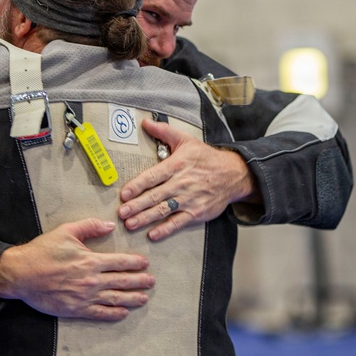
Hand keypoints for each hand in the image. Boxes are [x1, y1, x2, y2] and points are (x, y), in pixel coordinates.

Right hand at [0, 218, 154, 321]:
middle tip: (151, 281)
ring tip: (143, 298)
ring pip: (115, 298)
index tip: (145, 264)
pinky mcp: (76, 309)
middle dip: (139, 281)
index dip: (135, 263)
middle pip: (122, 281)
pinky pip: (99, 313)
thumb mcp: (66, 231)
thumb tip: (110, 225)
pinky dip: (113, 313)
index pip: (120, 262)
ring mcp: (85, 296)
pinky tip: (123, 313)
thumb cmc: (43, 251)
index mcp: (91, 260)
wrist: (21, 274)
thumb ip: (90, 227)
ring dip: (131, 298)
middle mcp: (91, 280)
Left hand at [118, 119, 257, 240]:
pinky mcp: (197, 212)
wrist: (234, 174)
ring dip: (146, 218)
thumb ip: (164, 132)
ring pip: (163, 210)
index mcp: (177, 165)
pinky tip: (153, 234)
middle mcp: (181, 183)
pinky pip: (178, 222)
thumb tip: (145, 122)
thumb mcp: (186, 141)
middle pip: (155, 196)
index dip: (137, 185)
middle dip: (137, 205)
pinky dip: (166, 229)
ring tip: (130, 224)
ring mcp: (189, 199)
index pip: (153, 176)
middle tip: (121, 213)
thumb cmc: (207, 158)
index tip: (124, 194)